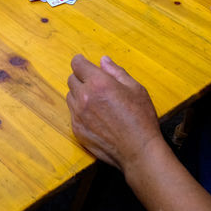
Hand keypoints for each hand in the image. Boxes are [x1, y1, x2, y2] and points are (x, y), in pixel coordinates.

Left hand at [66, 54, 163, 171]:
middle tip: (95, 84)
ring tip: (96, 101)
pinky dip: (80, 111)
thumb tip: (103, 60)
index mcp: (99, 83)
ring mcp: (78, 115)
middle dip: (81, 78)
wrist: (138, 150)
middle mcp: (84, 97)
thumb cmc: (140, 118)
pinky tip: (95, 117)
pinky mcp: (77, 130)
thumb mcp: (135, 88)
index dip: (80, 62)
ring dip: (79, 94)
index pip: (77, 65)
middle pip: (71, 80)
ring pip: (70, 96)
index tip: (83, 63)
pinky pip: (72, 114)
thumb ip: (116, 72)